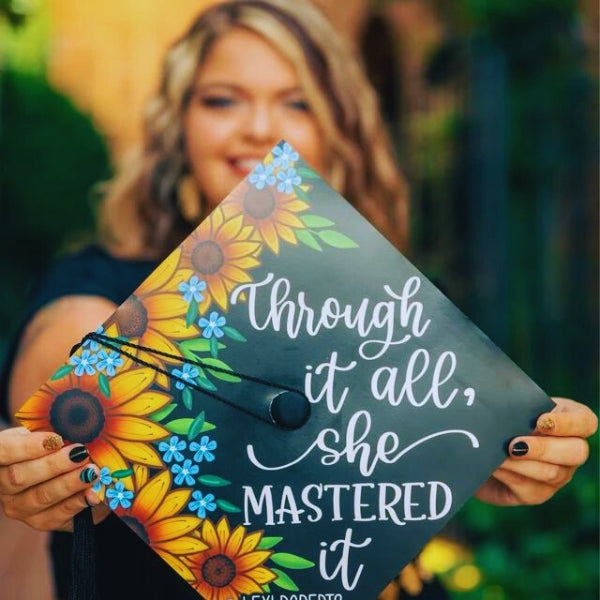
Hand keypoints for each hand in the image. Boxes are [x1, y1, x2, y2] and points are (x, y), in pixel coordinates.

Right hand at [0, 427, 108, 530]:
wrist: (62, 470)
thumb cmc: (54, 444)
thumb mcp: (49, 431)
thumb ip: (56, 429)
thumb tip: (77, 429)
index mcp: (2, 457)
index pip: (2, 451)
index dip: (27, 447)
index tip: (56, 439)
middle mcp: (3, 485)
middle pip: (20, 477)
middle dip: (54, 465)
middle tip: (81, 454)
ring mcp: (19, 506)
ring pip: (40, 497)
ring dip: (69, 484)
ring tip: (92, 472)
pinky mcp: (39, 521)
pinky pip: (56, 515)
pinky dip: (77, 502)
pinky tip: (93, 493)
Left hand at [476, 397, 597, 505]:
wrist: (478, 447)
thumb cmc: (498, 418)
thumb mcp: (510, 406)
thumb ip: (517, 405)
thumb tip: (511, 410)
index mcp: (569, 420)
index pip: (585, 422)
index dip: (568, 423)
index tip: (541, 421)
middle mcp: (570, 450)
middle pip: (576, 452)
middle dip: (544, 448)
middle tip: (514, 443)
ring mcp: (558, 475)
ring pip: (552, 473)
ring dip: (522, 464)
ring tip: (499, 455)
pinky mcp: (537, 494)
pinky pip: (529, 488)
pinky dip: (509, 475)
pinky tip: (494, 466)